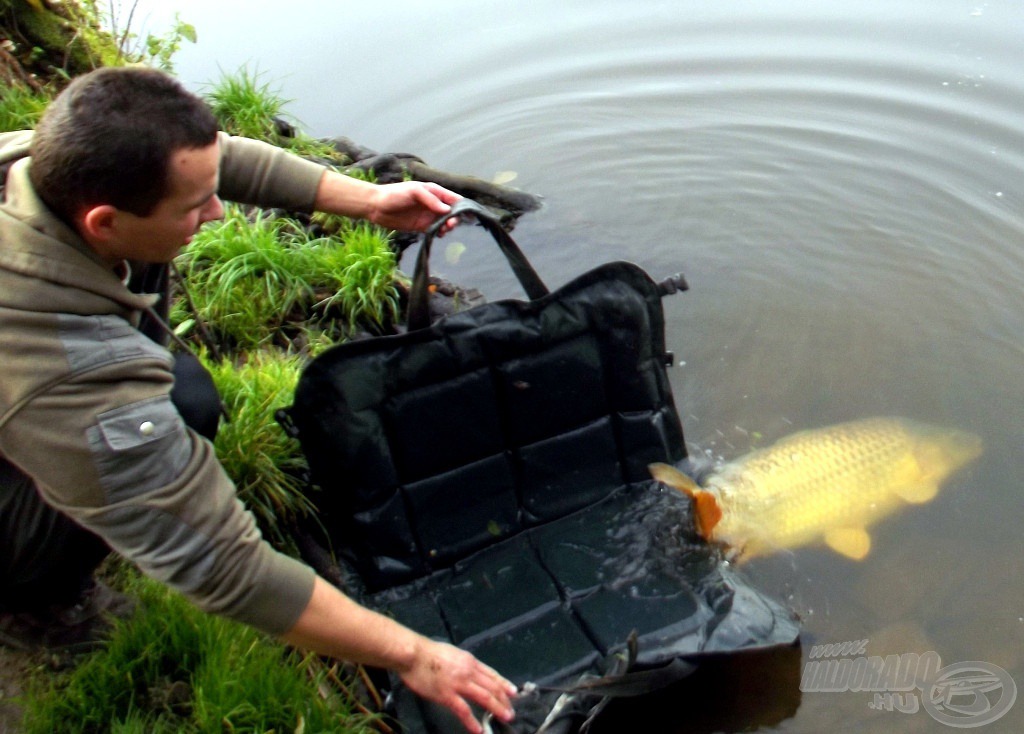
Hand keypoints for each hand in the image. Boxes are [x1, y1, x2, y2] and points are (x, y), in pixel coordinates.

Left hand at [368, 181, 462, 233]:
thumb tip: (447, 210)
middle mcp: (433, 203)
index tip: (468, 215)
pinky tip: (438, 234)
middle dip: (454, 218)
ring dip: (447, 227)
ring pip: (445, 222)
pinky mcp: (421, 226)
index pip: (453, 198)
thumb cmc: (395, 194)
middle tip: (450, 225)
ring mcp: (428, 215)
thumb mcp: (414, 191)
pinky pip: (435, 230)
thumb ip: (431, 200)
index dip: (462, 206)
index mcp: (434, 191)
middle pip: (451, 212)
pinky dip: (439, 232)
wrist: (376, 206)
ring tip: (443, 230)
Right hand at [398, 638, 516, 732]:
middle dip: (504, 699)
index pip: (492, 674)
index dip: (504, 684)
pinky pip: (463, 710)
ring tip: (505, 717)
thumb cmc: (429, 653)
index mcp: (470, 661)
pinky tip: (478, 729)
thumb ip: (463, 664)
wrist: (414, 654)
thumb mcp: (453, 653)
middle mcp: (468, 671)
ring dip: (496, 708)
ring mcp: (458, 684)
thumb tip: (470, 672)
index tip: (513, 692)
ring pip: (484, 697)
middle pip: (492, 686)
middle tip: (511, 710)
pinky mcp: (447, 695)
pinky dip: (472, 721)